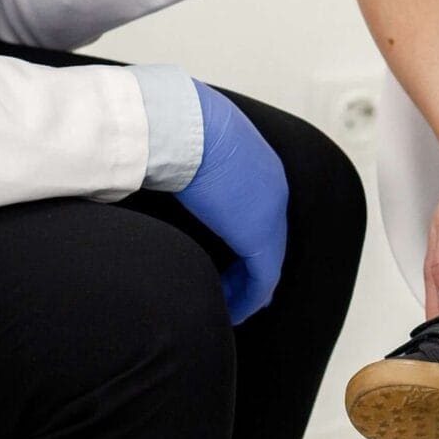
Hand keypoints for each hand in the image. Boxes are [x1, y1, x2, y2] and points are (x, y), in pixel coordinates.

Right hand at [172, 83, 290, 324]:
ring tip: (230, 307)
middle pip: (269, 238)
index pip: (261, 209)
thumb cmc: (177, 126)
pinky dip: (248, 299)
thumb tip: (163, 162)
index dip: (249, 237)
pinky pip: (263, 279)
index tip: (234, 257)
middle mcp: (274, 188)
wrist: (184, 125)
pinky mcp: (260, 236)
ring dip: (248, 288)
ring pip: (267, 262)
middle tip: (237, 291)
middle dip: (254, 266)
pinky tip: (233, 312)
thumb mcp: (191, 143)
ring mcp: (271, 212)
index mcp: (259, 164)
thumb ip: (190, 161)